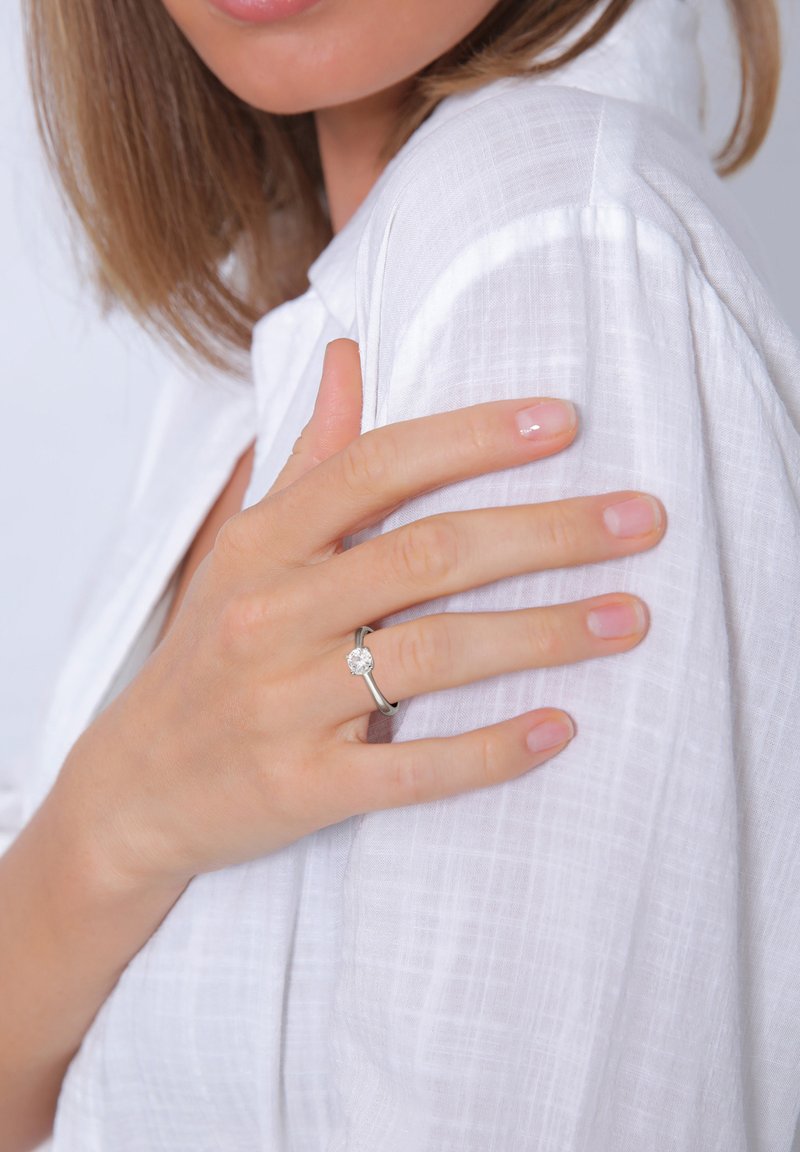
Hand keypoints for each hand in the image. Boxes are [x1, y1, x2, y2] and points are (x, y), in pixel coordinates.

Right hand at [60, 339, 665, 890]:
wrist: (134, 789)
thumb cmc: (205, 654)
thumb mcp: (239, 549)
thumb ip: (306, 460)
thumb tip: (348, 356)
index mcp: (261, 546)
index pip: (375, 468)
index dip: (474, 438)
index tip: (565, 421)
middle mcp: (271, 615)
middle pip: (427, 555)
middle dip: (547, 533)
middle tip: (641, 521)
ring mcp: (285, 705)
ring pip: (432, 656)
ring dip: (543, 635)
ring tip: (629, 618)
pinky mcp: (303, 787)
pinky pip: (411, 769)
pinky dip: (491, 749)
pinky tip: (561, 726)